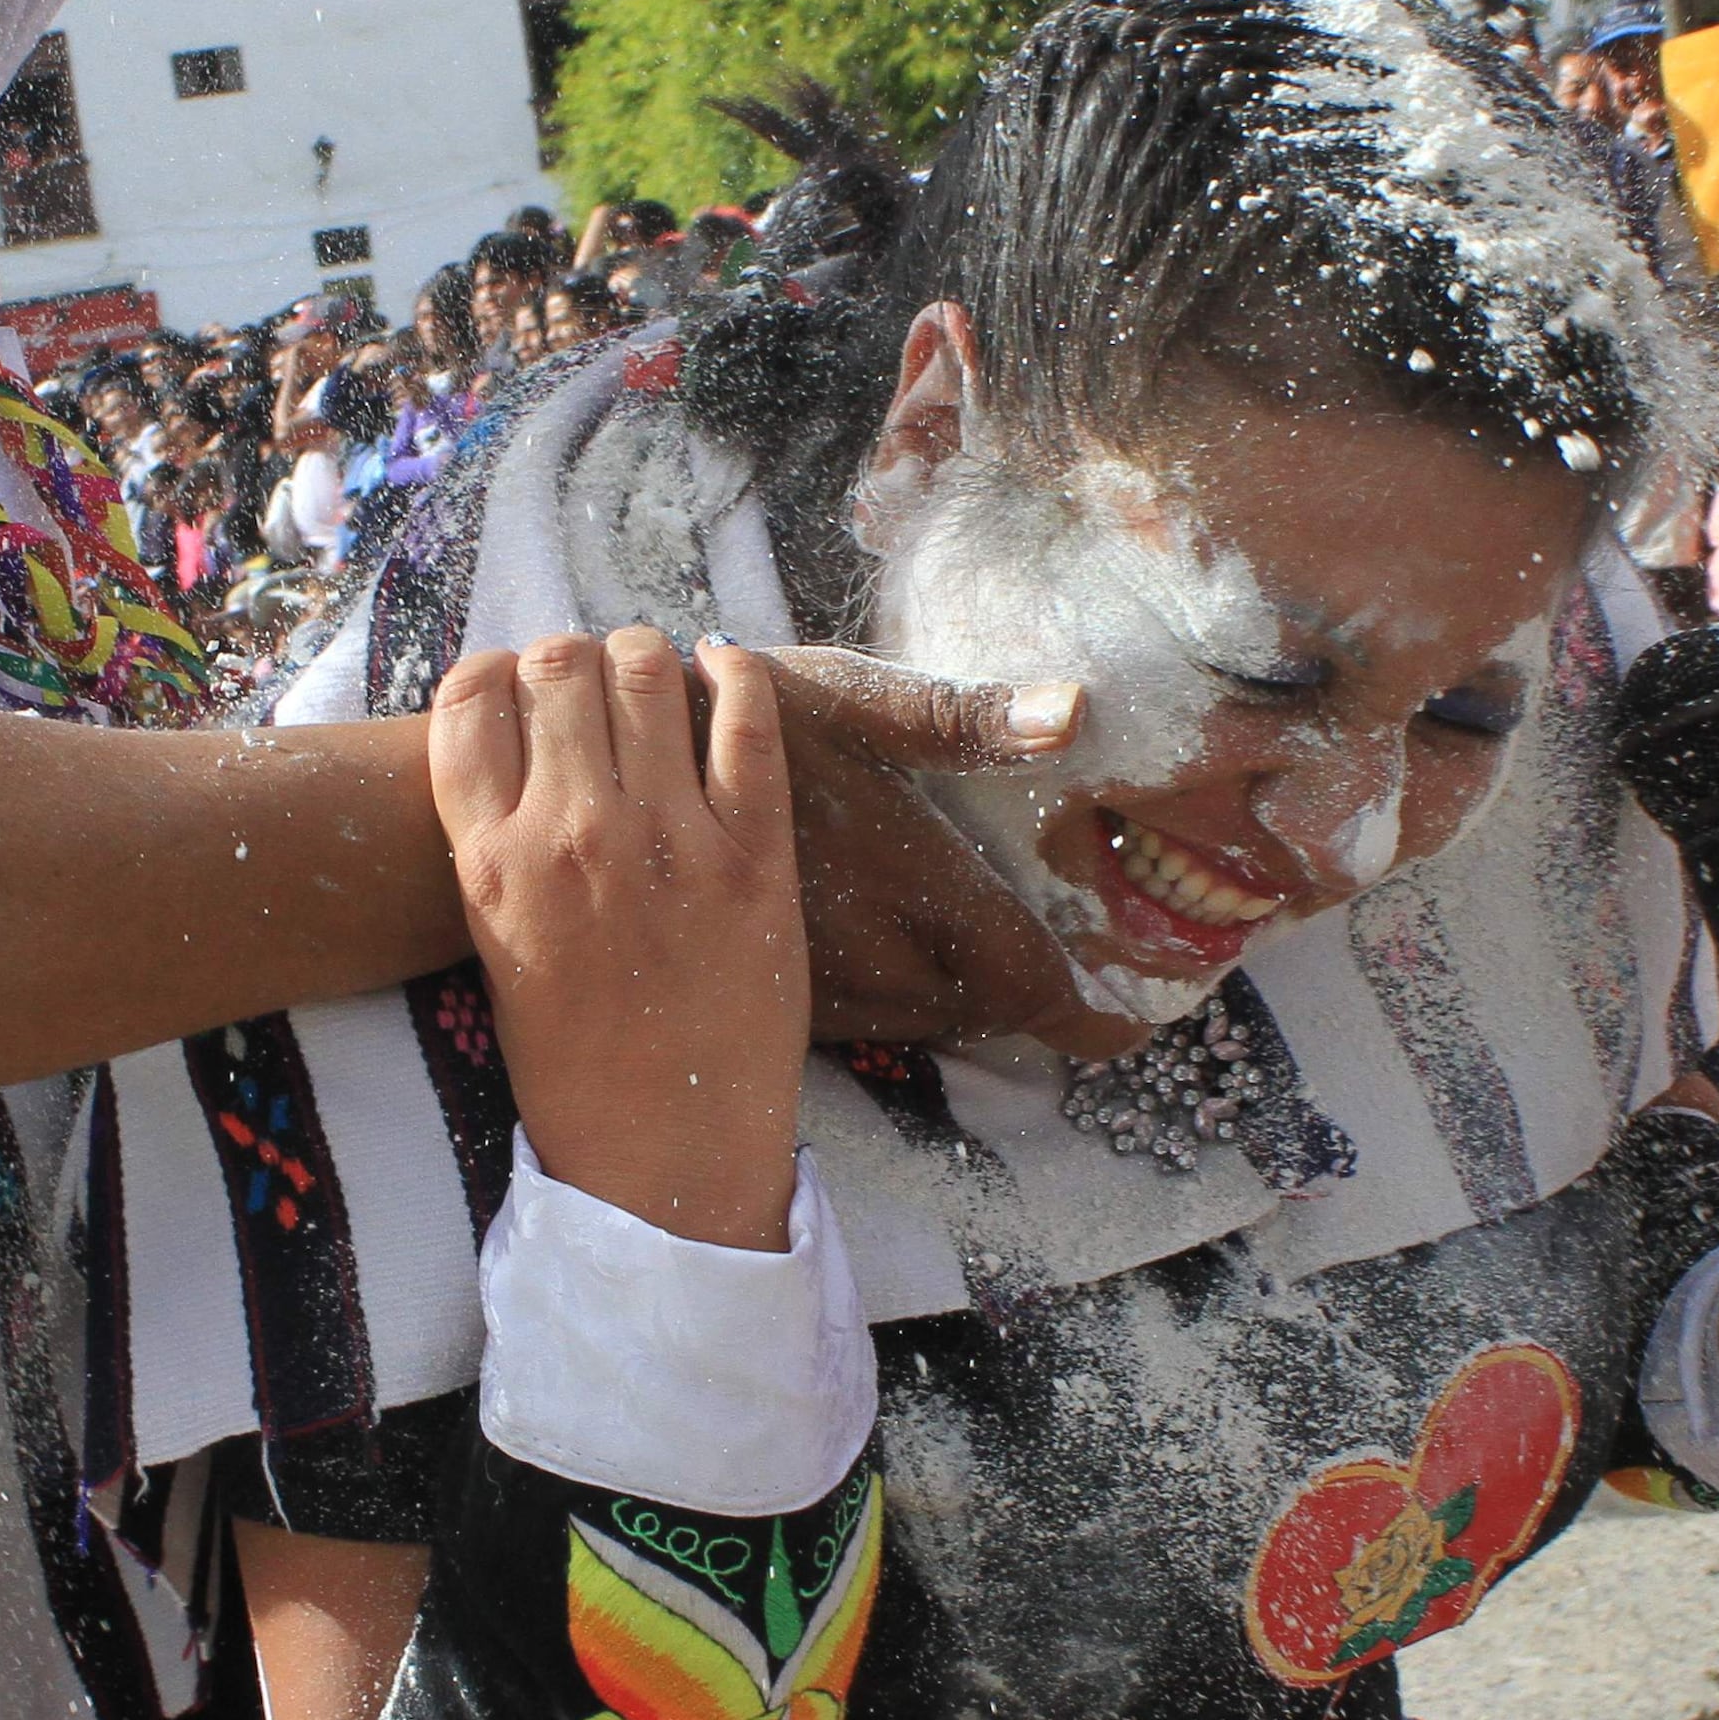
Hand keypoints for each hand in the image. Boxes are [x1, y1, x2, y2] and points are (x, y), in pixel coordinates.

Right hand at [432, 629, 805, 1246]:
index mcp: (491, 861)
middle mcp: (572, 834)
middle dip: (571, 658)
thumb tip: (521, 745)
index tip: (519, 688)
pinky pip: (749, 718)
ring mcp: (668, 840)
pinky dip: (735, 673)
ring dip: (644, 655)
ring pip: (646, 671)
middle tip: (593, 683)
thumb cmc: (573, 1061)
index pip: (469, 698)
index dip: (496, 674)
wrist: (662, 1152)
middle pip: (557, 666)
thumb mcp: (496, 944)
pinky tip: (724, 670)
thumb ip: (500, 842)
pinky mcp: (755, 855)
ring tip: (653, 674)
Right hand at [739, 646, 1087, 1048]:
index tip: (1127, 1020)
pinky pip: (864, 1024)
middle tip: (1066, 972)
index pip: (1034, 985)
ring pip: (925, 1024)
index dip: (1088, 1014)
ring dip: (960, 999)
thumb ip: (964, 717)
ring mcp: (817, 993)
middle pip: (988, 1011)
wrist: (591, 773)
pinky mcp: (765, 1001)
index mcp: (916, 889)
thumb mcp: (849, 695)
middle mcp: (874, 962)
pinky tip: (886, 946)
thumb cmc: (728, 712)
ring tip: (977, 951)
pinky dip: (896, 1000)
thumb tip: (1072, 713)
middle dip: (1030, 997)